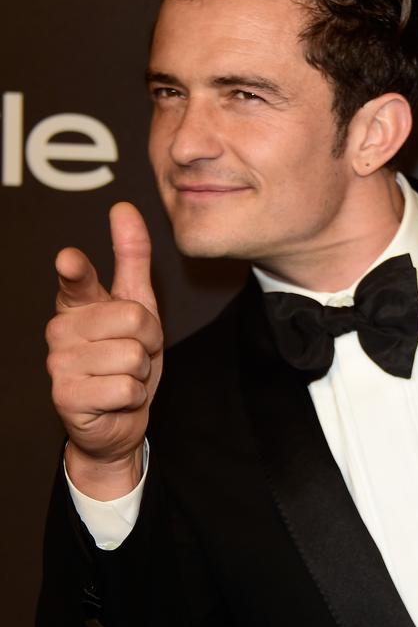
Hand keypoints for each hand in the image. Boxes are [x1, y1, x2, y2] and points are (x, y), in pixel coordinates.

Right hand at [46, 203, 162, 497]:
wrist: (119, 418)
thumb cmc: (126, 357)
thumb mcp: (138, 305)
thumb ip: (131, 257)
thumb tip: (123, 209)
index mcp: (77, 303)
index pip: (77, 280)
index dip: (76, 270)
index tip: (70, 260)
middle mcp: (60, 329)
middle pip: (133, 318)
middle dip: (149, 340)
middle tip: (135, 353)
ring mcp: (59, 363)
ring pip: (132, 355)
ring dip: (140, 371)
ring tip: (124, 376)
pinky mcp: (66, 396)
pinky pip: (125, 387)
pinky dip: (132, 396)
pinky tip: (116, 398)